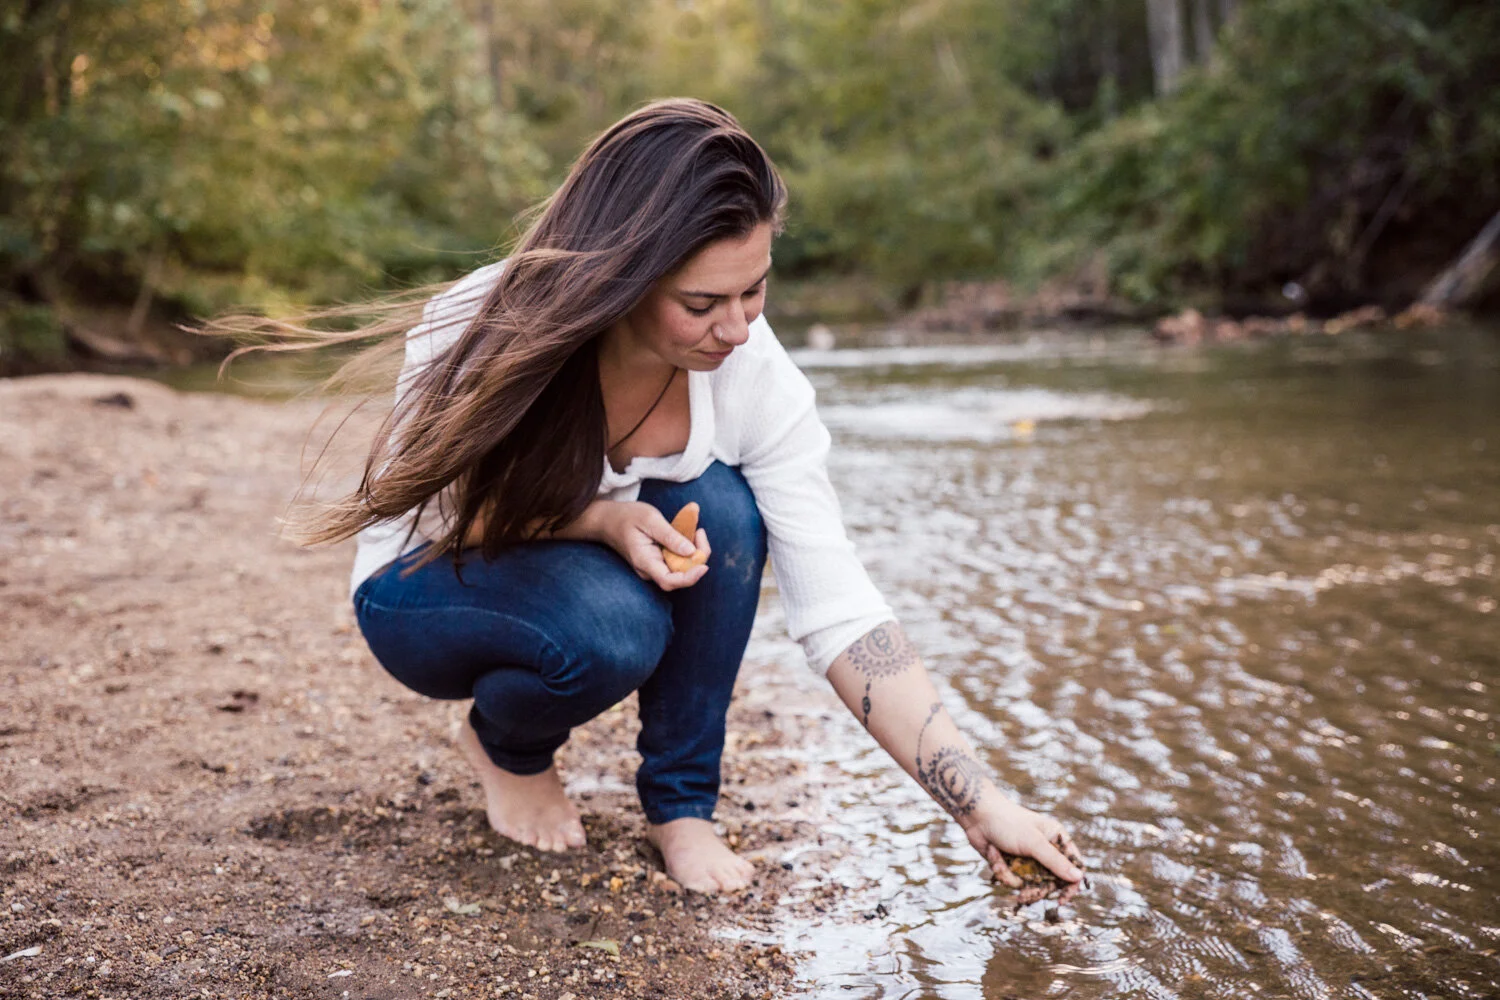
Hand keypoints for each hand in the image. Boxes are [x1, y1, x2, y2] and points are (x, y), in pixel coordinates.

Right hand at [593, 501, 709, 590]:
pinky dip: (688, 548)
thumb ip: (670, 536)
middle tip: (700, 532)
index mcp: (645, 562)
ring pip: (681, 568)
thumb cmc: (627, 517)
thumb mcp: (650, 519)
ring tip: (697, 530)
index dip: (690, 578)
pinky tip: (690, 533)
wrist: (608, 520)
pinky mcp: (658, 561)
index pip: (670, 581)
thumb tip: (691, 551)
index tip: (704, 565)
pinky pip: (677, 560)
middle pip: (680, 576)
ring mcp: (654, 567)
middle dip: (698, 558)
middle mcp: (650, 569)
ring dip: (695, 552)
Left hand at [960, 794, 1084, 893]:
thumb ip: (1055, 862)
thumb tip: (1079, 878)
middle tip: (1024, 895)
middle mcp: (1044, 850)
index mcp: (1056, 839)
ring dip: (1013, 878)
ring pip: (1030, 884)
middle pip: (1050, 881)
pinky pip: (1013, 879)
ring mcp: (1028, 858)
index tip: (1062, 899)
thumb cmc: (1008, 823)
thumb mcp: (1034, 843)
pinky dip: (1002, 871)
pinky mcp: (1012, 864)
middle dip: (1035, 889)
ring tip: (1000, 866)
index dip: (1071, 884)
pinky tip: (993, 856)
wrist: (977, 816)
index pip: (1073, 865)